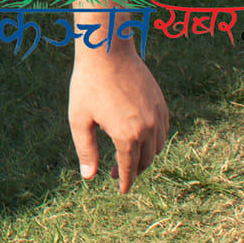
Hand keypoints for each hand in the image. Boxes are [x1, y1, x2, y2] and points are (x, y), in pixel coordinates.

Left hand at [69, 47, 168, 191]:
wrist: (107, 52)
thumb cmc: (88, 84)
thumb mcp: (79, 119)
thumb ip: (86, 150)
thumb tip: (90, 176)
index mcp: (127, 135)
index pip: (129, 168)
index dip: (125, 182)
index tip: (122, 190)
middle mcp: (148, 129)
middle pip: (145, 160)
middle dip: (133, 170)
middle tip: (118, 173)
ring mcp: (158, 115)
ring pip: (157, 147)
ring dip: (145, 156)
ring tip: (128, 156)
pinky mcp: (161, 103)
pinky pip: (163, 131)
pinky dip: (155, 140)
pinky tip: (140, 138)